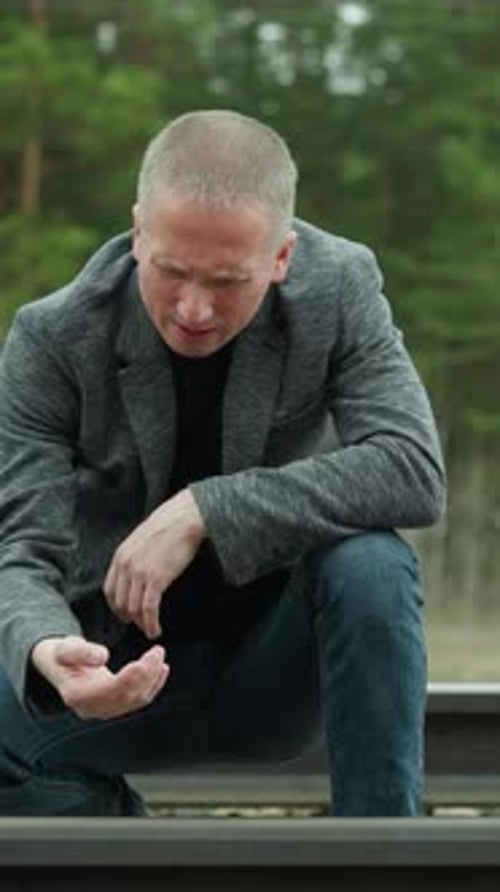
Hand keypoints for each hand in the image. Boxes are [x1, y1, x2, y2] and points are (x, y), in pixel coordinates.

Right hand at [31, 635, 168, 719]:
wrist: (58, 666)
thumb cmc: (62, 654)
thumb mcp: (66, 648)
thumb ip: (82, 651)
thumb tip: (103, 656)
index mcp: (77, 695)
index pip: (110, 690)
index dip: (129, 678)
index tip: (143, 663)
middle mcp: (90, 708)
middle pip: (126, 696)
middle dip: (146, 675)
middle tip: (158, 651)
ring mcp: (102, 711)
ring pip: (135, 700)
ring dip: (152, 679)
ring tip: (159, 656)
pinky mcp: (113, 707)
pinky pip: (137, 700)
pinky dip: (152, 685)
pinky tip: (162, 670)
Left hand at [103, 488, 205, 638]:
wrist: (184, 518)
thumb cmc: (169, 525)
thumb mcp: (142, 538)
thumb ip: (134, 556)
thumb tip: (137, 571)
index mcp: (120, 555)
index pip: (109, 589)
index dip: (115, 606)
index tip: (123, 614)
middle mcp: (125, 565)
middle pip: (120, 602)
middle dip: (129, 617)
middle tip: (139, 624)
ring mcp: (139, 572)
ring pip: (133, 609)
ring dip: (142, 624)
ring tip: (150, 629)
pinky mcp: (156, 579)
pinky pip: (149, 609)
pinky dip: (151, 623)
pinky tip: (156, 629)